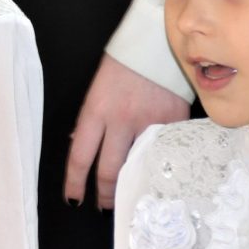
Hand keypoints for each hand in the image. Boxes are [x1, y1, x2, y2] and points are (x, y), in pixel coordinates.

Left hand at [64, 54, 189, 208]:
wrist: (155, 43)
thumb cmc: (121, 66)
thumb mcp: (96, 90)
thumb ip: (90, 119)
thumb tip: (79, 144)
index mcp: (96, 111)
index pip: (80, 157)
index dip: (75, 183)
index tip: (73, 199)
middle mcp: (122, 120)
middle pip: (110, 171)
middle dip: (105, 194)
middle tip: (105, 205)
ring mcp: (150, 123)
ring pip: (139, 167)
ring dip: (133, 184)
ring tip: (130, 194)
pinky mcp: (175, 122)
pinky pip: (165, 151)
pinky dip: (159, 163)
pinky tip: (157, 171)